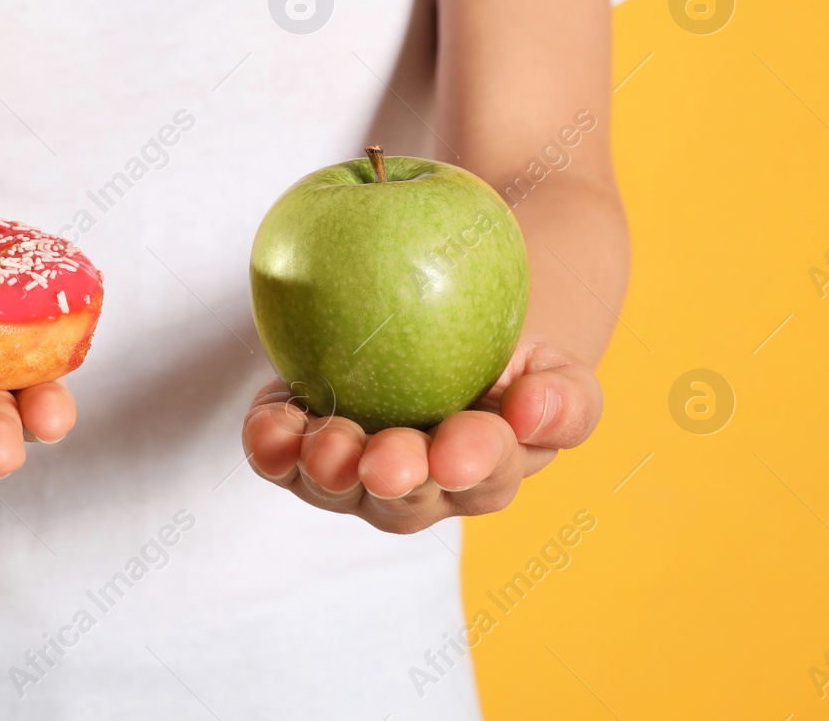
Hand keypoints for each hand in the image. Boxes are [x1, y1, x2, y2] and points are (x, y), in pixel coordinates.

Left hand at [241, 338, 600, 533]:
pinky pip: (280, 458)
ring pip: (337, 489)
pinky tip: (266, 425)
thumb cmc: (508, 361)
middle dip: (394, 480)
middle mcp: (417, 491)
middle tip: (384, 464)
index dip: (473, 462)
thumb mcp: (554, 371)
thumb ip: (562, 398)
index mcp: (486, 474)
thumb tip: (530, 411)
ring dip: (327, 470)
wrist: (441, 329)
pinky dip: (270, 445)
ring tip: (324, 447)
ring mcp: (354, 478)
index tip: (456, 452)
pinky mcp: (300, 451)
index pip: (486, 474)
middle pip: (406, 499)